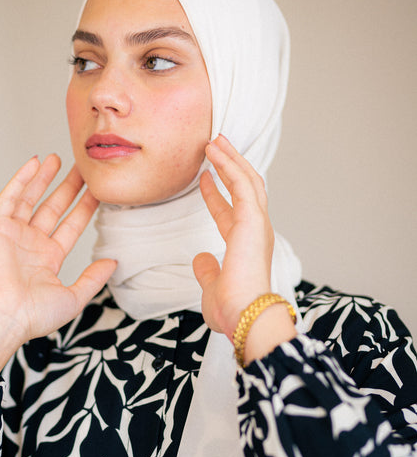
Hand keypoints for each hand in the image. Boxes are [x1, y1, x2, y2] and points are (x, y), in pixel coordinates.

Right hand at [0, 155, 115, 380]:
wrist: (7, 318)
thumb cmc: (36, 315)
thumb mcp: (74, 297)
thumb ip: (93, 278)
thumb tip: (114, 262)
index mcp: (48, 259)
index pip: (71, 226)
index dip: (84, 208)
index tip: (99, 191)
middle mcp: (31, 244)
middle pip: (53, 208)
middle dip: (68, 188)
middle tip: (83, 168)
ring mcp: (14, 235)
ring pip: (31, 199)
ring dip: (44, 178)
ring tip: (59, 158)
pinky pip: (9, 199)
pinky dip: (21, 180)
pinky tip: (35, 163)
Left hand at [193, 135, 295, 361]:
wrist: (246, 317)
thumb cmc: (232, 310)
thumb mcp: (212, 287)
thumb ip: (207, 271)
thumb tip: (199, 259)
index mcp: (247, 247)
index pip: (230, 214)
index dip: (215, 196)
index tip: (202, 181)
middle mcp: (256, 232)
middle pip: (245, 189)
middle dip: (230, 166)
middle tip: (216, 146)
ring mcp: (257, 224)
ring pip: (247, 180)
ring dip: (230, 158)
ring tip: (215, 139)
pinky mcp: (253, 220)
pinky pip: (242, 184)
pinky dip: (229, 165)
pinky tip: (215, 151)